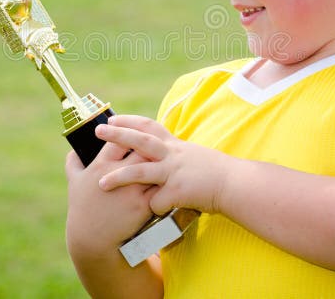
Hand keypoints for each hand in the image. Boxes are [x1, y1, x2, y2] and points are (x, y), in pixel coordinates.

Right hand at [64, 140, 155, 255]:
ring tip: (165, 156)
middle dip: (148, 143)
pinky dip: (166, 180)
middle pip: (141, 147)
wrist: (92, 240)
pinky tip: (170, 176)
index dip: (127, 131)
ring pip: (154, 165)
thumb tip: (75, 148)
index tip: (131, 132)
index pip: (119, 138)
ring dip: (161, 159)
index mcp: (100, 166)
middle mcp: (117, 175)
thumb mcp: (73, 182)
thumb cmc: (83, 208)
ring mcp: (132, 191)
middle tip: (153, 142)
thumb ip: (73, 162)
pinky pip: (161, 187)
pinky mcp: (144, 206)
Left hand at [95, 115, 229, 215]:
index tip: (112, 119)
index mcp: (175, 145)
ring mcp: (174, 172)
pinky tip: (155, 216)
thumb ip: (176, 155)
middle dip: (117, 136)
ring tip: (101, 184)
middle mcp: (172, 154)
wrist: (236, 184)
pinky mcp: (178, 191)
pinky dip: (154, 209)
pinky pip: (157, 203)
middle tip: (98, 131)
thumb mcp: (193, 156)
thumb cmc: (217, 173)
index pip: (149, 126)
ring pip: (140, 172)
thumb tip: (164, 155)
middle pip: (140, 140)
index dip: (129, 121)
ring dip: (119, 177)